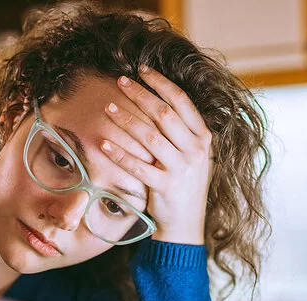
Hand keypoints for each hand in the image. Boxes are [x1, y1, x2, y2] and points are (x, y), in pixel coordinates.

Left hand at [102, 67, 212, 244]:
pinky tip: (104, 143)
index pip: (182, 102)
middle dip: (140, 94)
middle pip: (164, 114)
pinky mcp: (165, 187)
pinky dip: (119, 154)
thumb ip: (183, 132)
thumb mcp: (193, 157)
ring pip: (150, 137)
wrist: (186, 224)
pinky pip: (138, 166)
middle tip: (120, 82)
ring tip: (109, 108)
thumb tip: (158, 101)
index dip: (161, 83)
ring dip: (127, 120)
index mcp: (203, 139)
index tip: (142, 71)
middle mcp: (195, 151)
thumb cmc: (184, 186)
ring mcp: (181, 170)